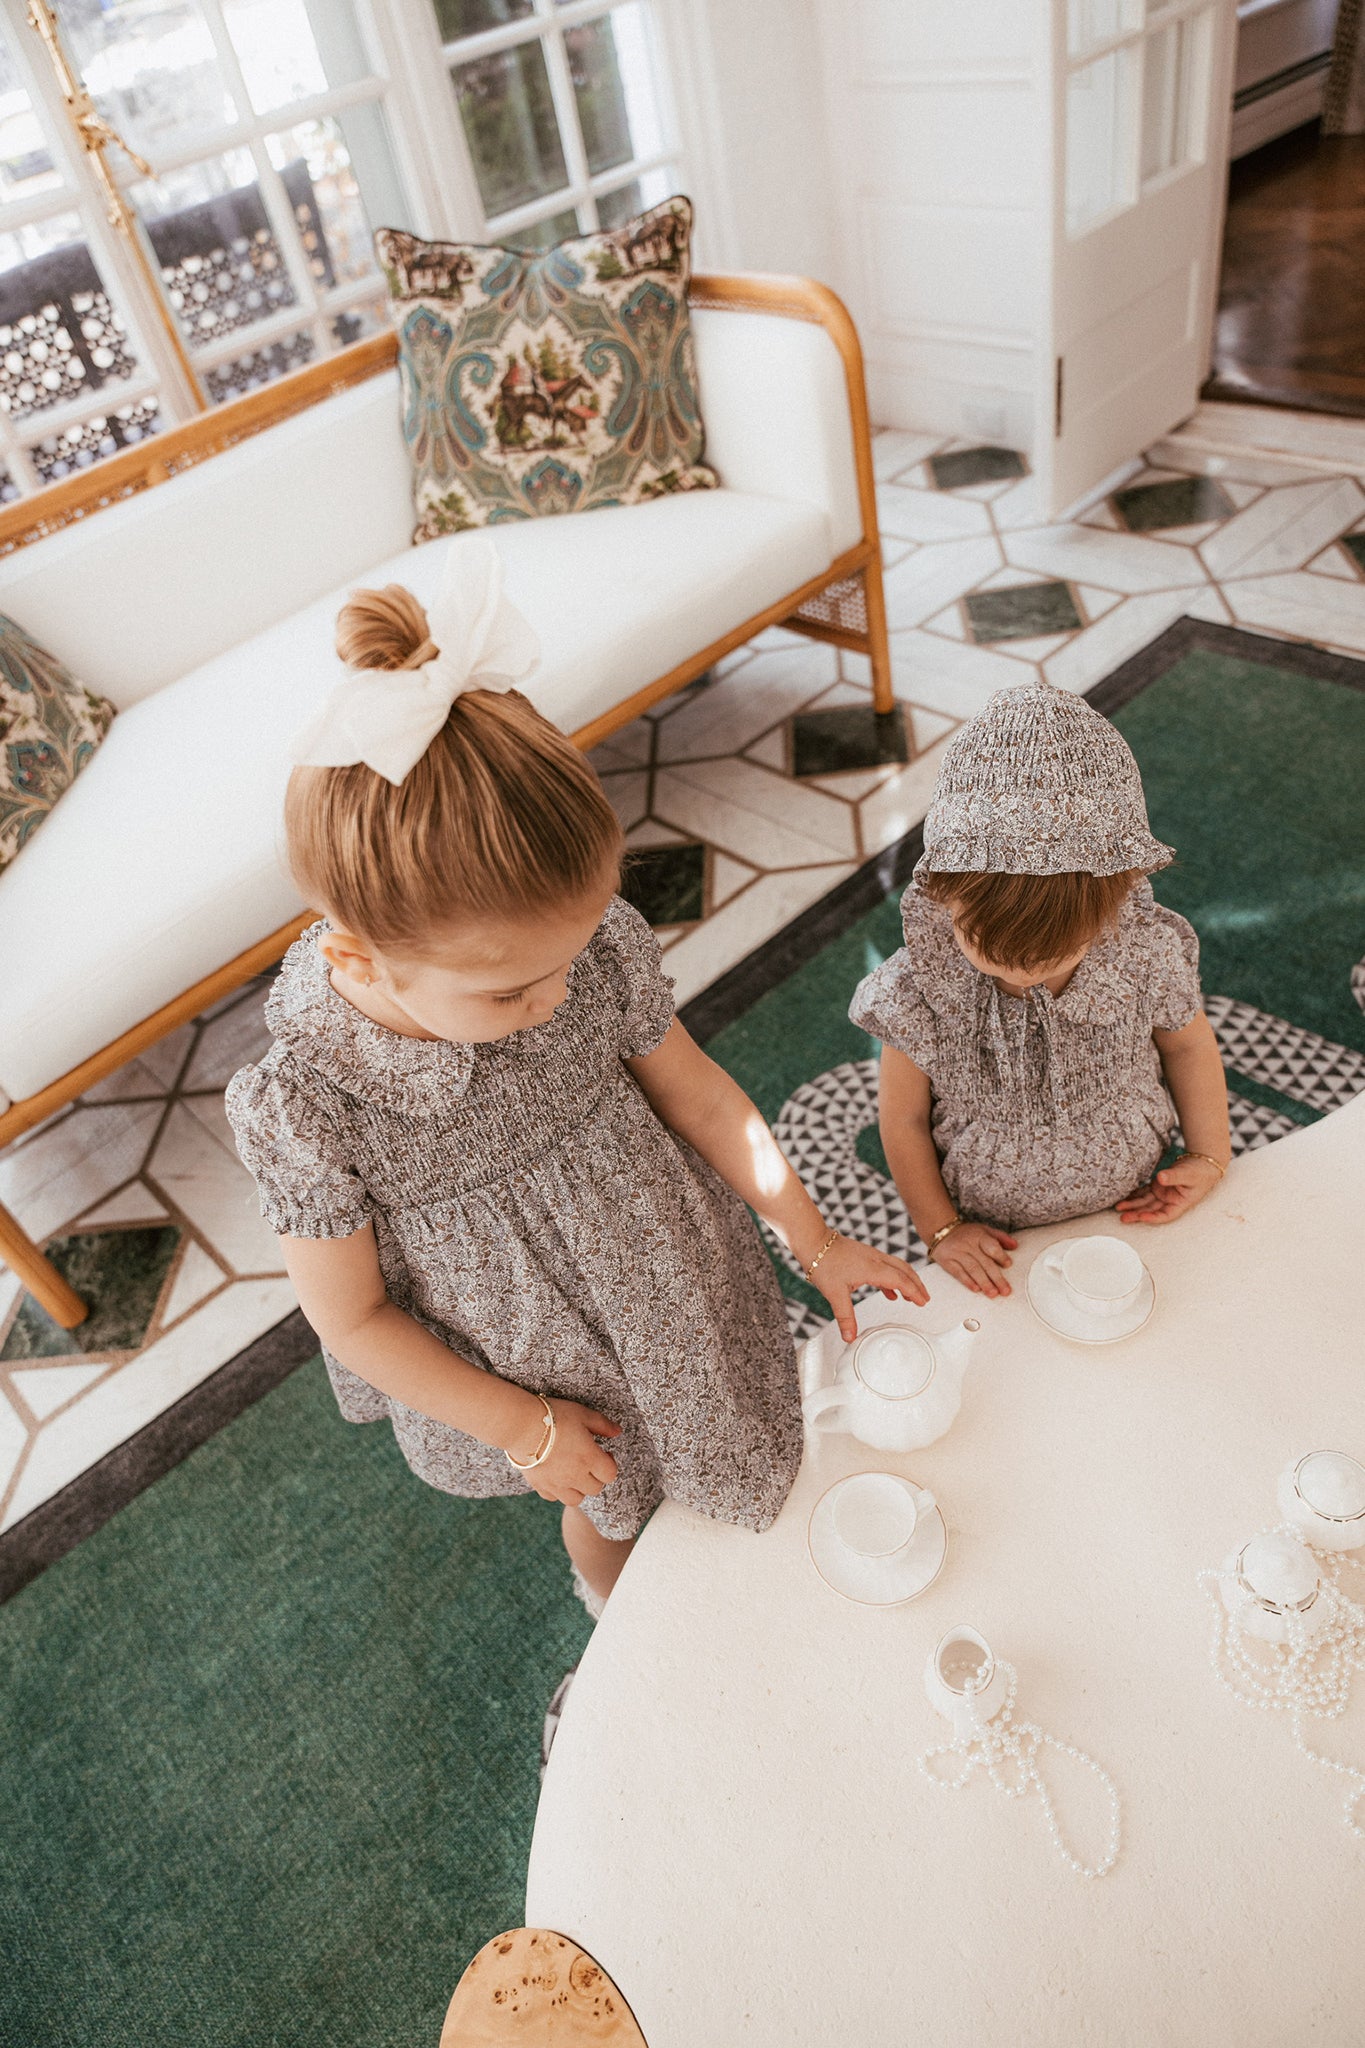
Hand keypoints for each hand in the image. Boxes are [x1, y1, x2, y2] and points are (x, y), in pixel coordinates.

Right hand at [507, 1397, 620, 1506]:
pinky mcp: (539, 1485)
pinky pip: (553, 1497)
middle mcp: (575, 1476)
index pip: (610, 1474)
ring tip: (573, 1472)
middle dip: (595, 1476)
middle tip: (588, 1461)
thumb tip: (618, 1431)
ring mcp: (557, 1484)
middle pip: (595, 1489)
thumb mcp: (583, 1414)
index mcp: (590, 1458)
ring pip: (576, 1499)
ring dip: (578, 1488)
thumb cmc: (553, 1416)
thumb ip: (603, 1425)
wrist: (520, 1426)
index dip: (610, 1464)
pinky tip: (555, 1475)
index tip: (604, 1453)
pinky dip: (557, 1491)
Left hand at [804, 1233, 928, 1341]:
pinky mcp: (864, 1255)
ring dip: (907, 1280)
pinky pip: (885, 1267)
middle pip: (905, 1271)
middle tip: (925, 1298)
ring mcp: (871, 1255)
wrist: (813, 1241)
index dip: (914, 1292)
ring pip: (897, 1267)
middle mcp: (876, 1259)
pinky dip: (892, 1280)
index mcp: (873, 1269)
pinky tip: (890, 1293)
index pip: (901, 1280)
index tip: (923, 1302)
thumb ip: (845, 1317)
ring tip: (911, 1297)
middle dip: (917, 1285)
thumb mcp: (834, 1294)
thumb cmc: (824, 1263)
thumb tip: (850, 1337)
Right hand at [930, 1220, 1017, 1297]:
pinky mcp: (947, 1261)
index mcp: (979, 1235)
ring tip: (993, 1294)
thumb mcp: (984, 1230)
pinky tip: (976, 1289)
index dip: (1000, 1256)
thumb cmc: (968, 1233)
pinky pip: (958, 1272)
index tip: (1009, 1265)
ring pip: (972, 1269)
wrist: (941, 1230)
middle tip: (1005, 1291)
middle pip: (984, 1262)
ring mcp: (957, 1253)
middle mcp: (968, 1244)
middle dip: (996, 1278)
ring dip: (984, 1283)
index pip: (991, 1246)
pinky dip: (967, 1281)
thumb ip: (1000, 1237)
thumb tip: (1015, 1245)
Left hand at [1116, 1153, 1223, 1225]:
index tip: (1142, 1217)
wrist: (1202, 1163)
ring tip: (1118, 1207)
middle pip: (1151, 1210)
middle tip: (1122, 1217)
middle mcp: (1170, 1202)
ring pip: (1145, 1202)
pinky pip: (1144, 1192)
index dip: (1153, 1217)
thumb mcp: (1188, 1174)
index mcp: (1180, 1204)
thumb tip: (1161, 1177)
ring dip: (1132, 1205)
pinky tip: (1124, 1196)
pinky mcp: (1158, 1187)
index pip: (1165, 1215)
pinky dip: (1134, 1194)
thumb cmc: (1199, 1171)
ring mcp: (1163, 1195)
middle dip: (1137, 1213)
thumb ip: (1174, 1176)